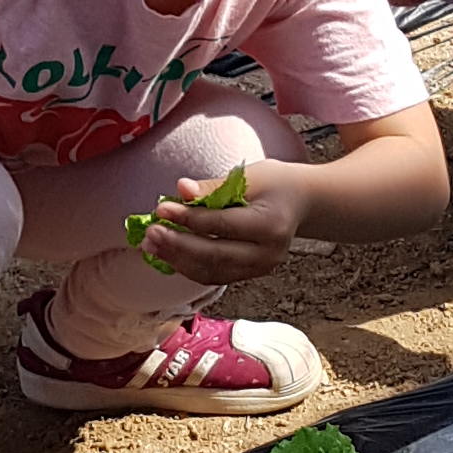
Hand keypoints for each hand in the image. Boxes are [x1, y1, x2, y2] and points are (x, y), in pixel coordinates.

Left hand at [126, 160, 302, 289]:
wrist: (302, 203)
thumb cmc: (275, 184)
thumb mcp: (249, 176)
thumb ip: (213, 186)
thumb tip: (181, 189)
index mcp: (269, 225)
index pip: (221, 225)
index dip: (188, 219)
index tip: (161, 208)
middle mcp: (267, 254)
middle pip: (214, 255)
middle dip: (178, 245)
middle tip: (150, 233)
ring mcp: (259, 269)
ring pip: (211, 272)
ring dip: (177, 260)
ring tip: (151, 245)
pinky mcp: (249, 275)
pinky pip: (214, 276)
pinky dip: (188, 266)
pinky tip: (168, 254)